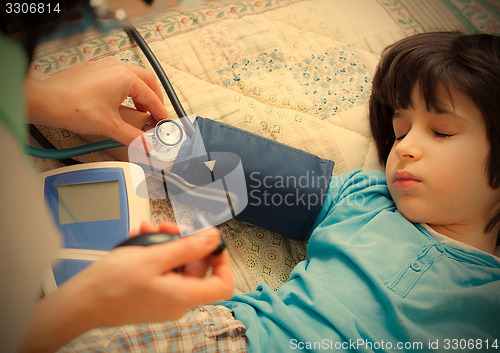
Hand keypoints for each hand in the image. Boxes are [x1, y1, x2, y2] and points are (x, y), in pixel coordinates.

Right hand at [20, 222, 232, 352]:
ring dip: (167, 243)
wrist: (80, 303)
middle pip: (198, 268)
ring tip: (150, 229)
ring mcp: (164, 299)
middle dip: (185, 241)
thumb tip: (213, 238)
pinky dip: (155, 253)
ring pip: (177, 265)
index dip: (222, 260)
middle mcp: (177, 301)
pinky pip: (163, 270)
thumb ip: (187, 247)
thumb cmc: (110, 285)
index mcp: (184, 296)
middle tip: (170, 227)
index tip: (211, 242)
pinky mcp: (151, 295)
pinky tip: (141, 239)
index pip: (223, 283)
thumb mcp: (153, 257)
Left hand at [25, 59, 169, 145]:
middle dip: (155, 97)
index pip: (151, 96)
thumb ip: (132, 137)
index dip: (160, 111)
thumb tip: (145, 145)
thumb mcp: (109, 126)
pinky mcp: (94, 70)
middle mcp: (117, 68)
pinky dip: (127, 88)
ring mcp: (104, 66)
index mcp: (125, 78)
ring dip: (141, 92)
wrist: (45, 100)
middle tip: (156, 113)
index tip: (163, 122)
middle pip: (147, 80)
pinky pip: (119, 75)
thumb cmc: (72, 107)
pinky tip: (121, 102)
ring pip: (133, 76)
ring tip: (140, 109)